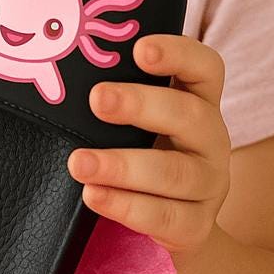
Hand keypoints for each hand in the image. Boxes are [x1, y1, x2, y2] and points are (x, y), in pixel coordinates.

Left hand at [66, 34, 230, 258]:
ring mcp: (209, 183)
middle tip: (97, 100)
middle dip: (141, 105)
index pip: (204, 66)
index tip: (140, 49)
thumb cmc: (146, 146)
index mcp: (199, 99)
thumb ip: (118, 91)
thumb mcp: (141, 116)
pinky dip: (126, 207)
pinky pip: (166, 217)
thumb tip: (62, 70)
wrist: (178, 217)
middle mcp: (211, 137)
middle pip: (189, 115)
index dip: (178, 53)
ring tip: (79, 163)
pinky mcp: (197, 224)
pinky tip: (93, 195)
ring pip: (174, 172)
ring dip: (123, 166)